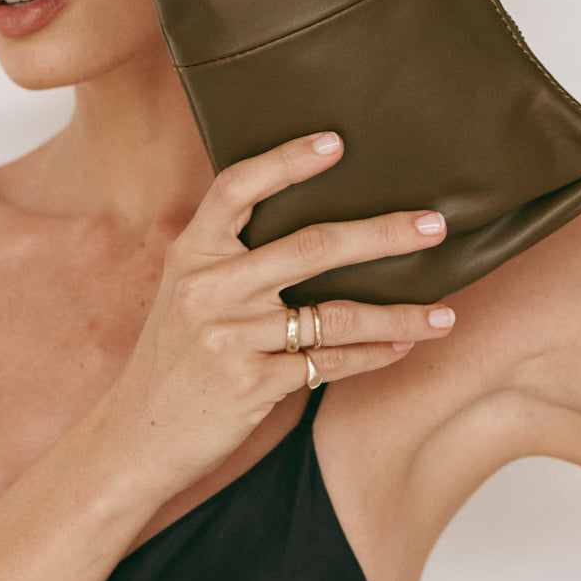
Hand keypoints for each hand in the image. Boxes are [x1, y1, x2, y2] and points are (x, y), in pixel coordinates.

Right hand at [102, 130, 454, 503]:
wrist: (135, 437)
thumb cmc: (174, 356)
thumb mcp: (186, 291)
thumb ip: (230, 255)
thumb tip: (309, 220)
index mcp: (192, 252)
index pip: (237, 188)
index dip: (286, 160)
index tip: (336, 143)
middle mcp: (210, 287)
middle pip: (311, 246)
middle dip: (382, 234)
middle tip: (435, 225)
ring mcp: (230, 337)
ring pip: (336, 315)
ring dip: (399, 314)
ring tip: (445, 312)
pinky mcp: (251, 384)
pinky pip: (329, 362)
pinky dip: (374, 355)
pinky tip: (405, 345)